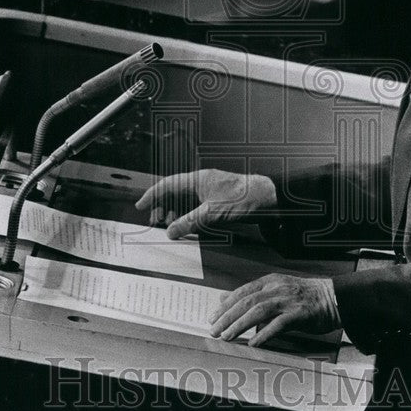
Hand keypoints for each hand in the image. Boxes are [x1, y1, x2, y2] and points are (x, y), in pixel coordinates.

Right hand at [135, 169, 276, 239]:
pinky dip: (190, 215)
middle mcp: (204, 182)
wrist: (270, 198)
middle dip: (163, 207)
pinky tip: (191, 226)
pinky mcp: (221, 199)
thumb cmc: (244, 200)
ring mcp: (213, 190)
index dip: (152, 195)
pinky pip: (198, 206)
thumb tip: (170, 231)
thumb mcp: (212, 214)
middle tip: (155, 221)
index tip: (140, 205)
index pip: (168, 184)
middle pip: (176, 192)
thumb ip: (189, 222)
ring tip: (171, 226)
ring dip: (177, 212)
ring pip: (187, 200)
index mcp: (199, 180)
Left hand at [209, 273, 340, 347]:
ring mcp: (288, 300)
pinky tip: (253, 343)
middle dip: (228, 316)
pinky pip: (278, 324)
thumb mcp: (276, 289)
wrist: (334, 298)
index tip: (212, 317)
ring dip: (240, 325)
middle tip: (215, 330)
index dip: (225, 305)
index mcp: (270, 281)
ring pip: (258, 311)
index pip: (242, 292)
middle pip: (246, 301)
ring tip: (228, 336)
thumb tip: (225, 297)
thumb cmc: (304, 296)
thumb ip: (252, 295)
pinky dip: (264, 333)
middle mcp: (277, 288)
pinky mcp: (299, 314)